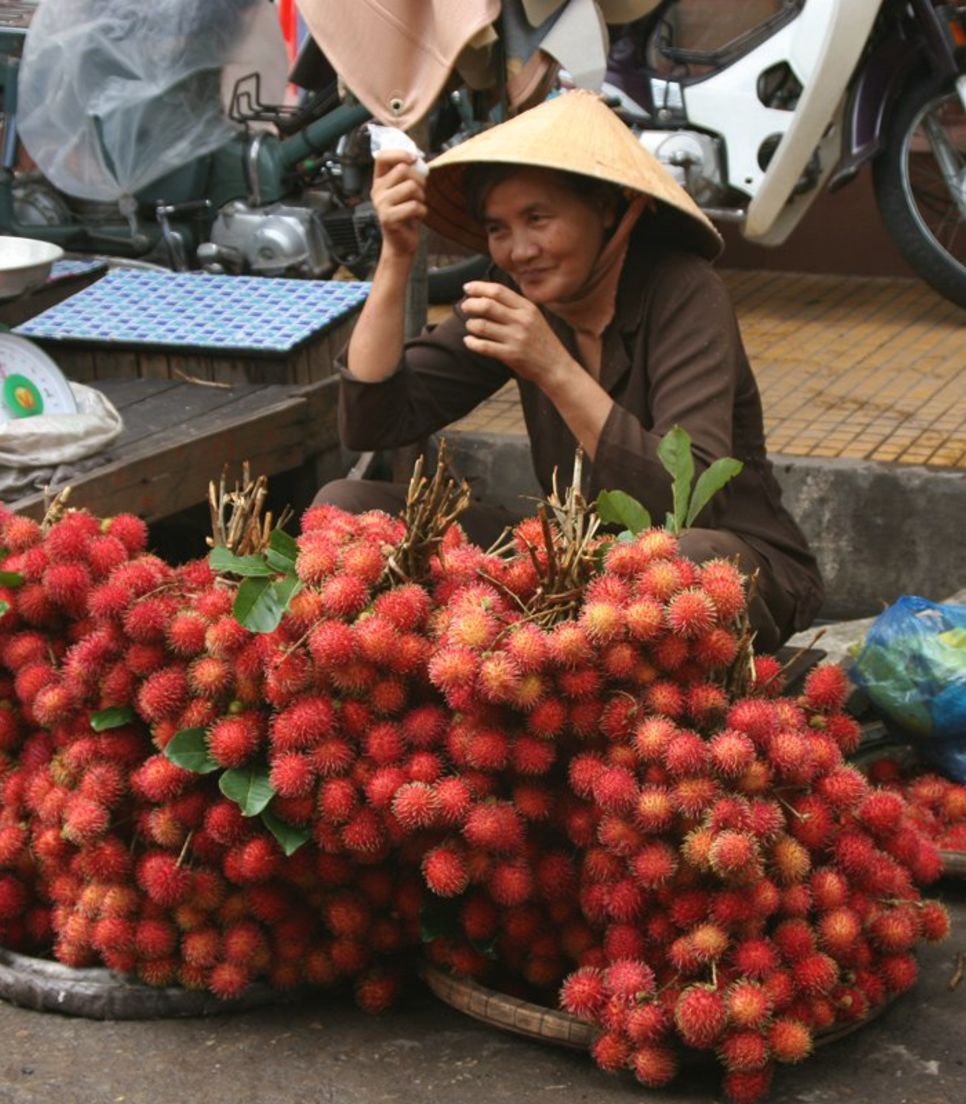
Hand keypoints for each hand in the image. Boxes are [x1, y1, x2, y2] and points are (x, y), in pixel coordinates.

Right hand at [371, 150, 426, 259]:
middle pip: (403, 170)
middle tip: (419, 193)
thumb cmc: (406, 215)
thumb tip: (417, 158)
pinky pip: (414, 206)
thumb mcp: (404, 191)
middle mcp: (376, 191)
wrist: (401, 243)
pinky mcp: (388, 218)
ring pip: (411, 187)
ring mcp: (381, 205)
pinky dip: (422, 211)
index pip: (382, 157)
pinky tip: (417, 217)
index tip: (413, 158)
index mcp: (379, 181)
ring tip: (417, 206)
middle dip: (419, 179)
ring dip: (422, 197)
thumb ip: (407, 175)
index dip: (399, 153)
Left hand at [461, 281, 575, 385]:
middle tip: (464, 307)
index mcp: (527, 308)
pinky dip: (471, 343)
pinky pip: (483, 346)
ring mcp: (516, 338)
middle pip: (487, 305)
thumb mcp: (533, 317)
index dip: (479, 287)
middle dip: (470, 304)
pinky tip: (468, 341)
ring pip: (482, 326)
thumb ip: (514, 306)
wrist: (556, 366)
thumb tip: (484, 295)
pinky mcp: (511, 355)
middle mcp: (521, 320)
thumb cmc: (540, 340)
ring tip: (470, 325)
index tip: (467, 288)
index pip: (498, 291)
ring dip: (470, 324)